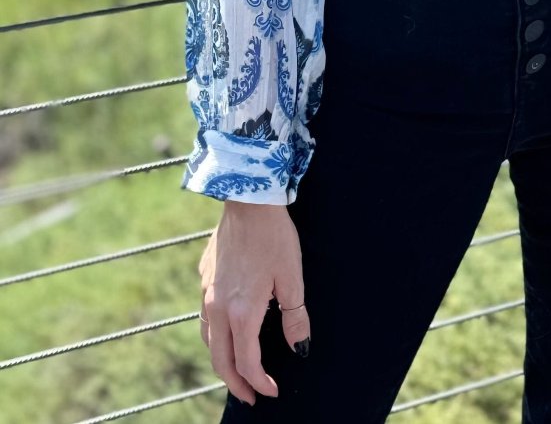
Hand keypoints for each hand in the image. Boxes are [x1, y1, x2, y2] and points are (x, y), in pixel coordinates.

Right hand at [198, 201, 311, 404]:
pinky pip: (205, 317)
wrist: (247, 199)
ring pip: (208, 340)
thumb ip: (294, 316)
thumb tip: (299, 348)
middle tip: (250, 397)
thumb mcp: (292, 277)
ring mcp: (207, 292)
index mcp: (241, 312)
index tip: (271, 392)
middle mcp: (218, 307)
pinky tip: (227, 331)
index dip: (259, 383)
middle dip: (235, 383)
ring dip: (222, 361)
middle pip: (220, 360)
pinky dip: (215, 336)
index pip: (246, 363)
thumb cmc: (274, 237)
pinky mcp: (204, 277)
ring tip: (238, 370)